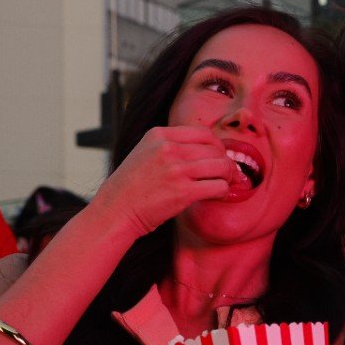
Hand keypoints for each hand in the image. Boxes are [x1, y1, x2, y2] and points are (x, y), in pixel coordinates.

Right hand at [87, 125, 238, 238]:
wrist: (115, 211)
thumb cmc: (131, 187)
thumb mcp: (145, 152)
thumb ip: (170, 146)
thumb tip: (206, 148)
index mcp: (159, 135)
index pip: (203, 133)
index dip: (216, 146)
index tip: (217, 157)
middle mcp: (168, 148)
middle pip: (215, 149)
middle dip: (225, 162)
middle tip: (227, 173)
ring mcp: (176, 169)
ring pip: (221, 166)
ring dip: (228, 176)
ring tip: (225, 183)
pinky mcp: (183, 192)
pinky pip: (218, 186)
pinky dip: (223, 191)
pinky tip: (218, 195)